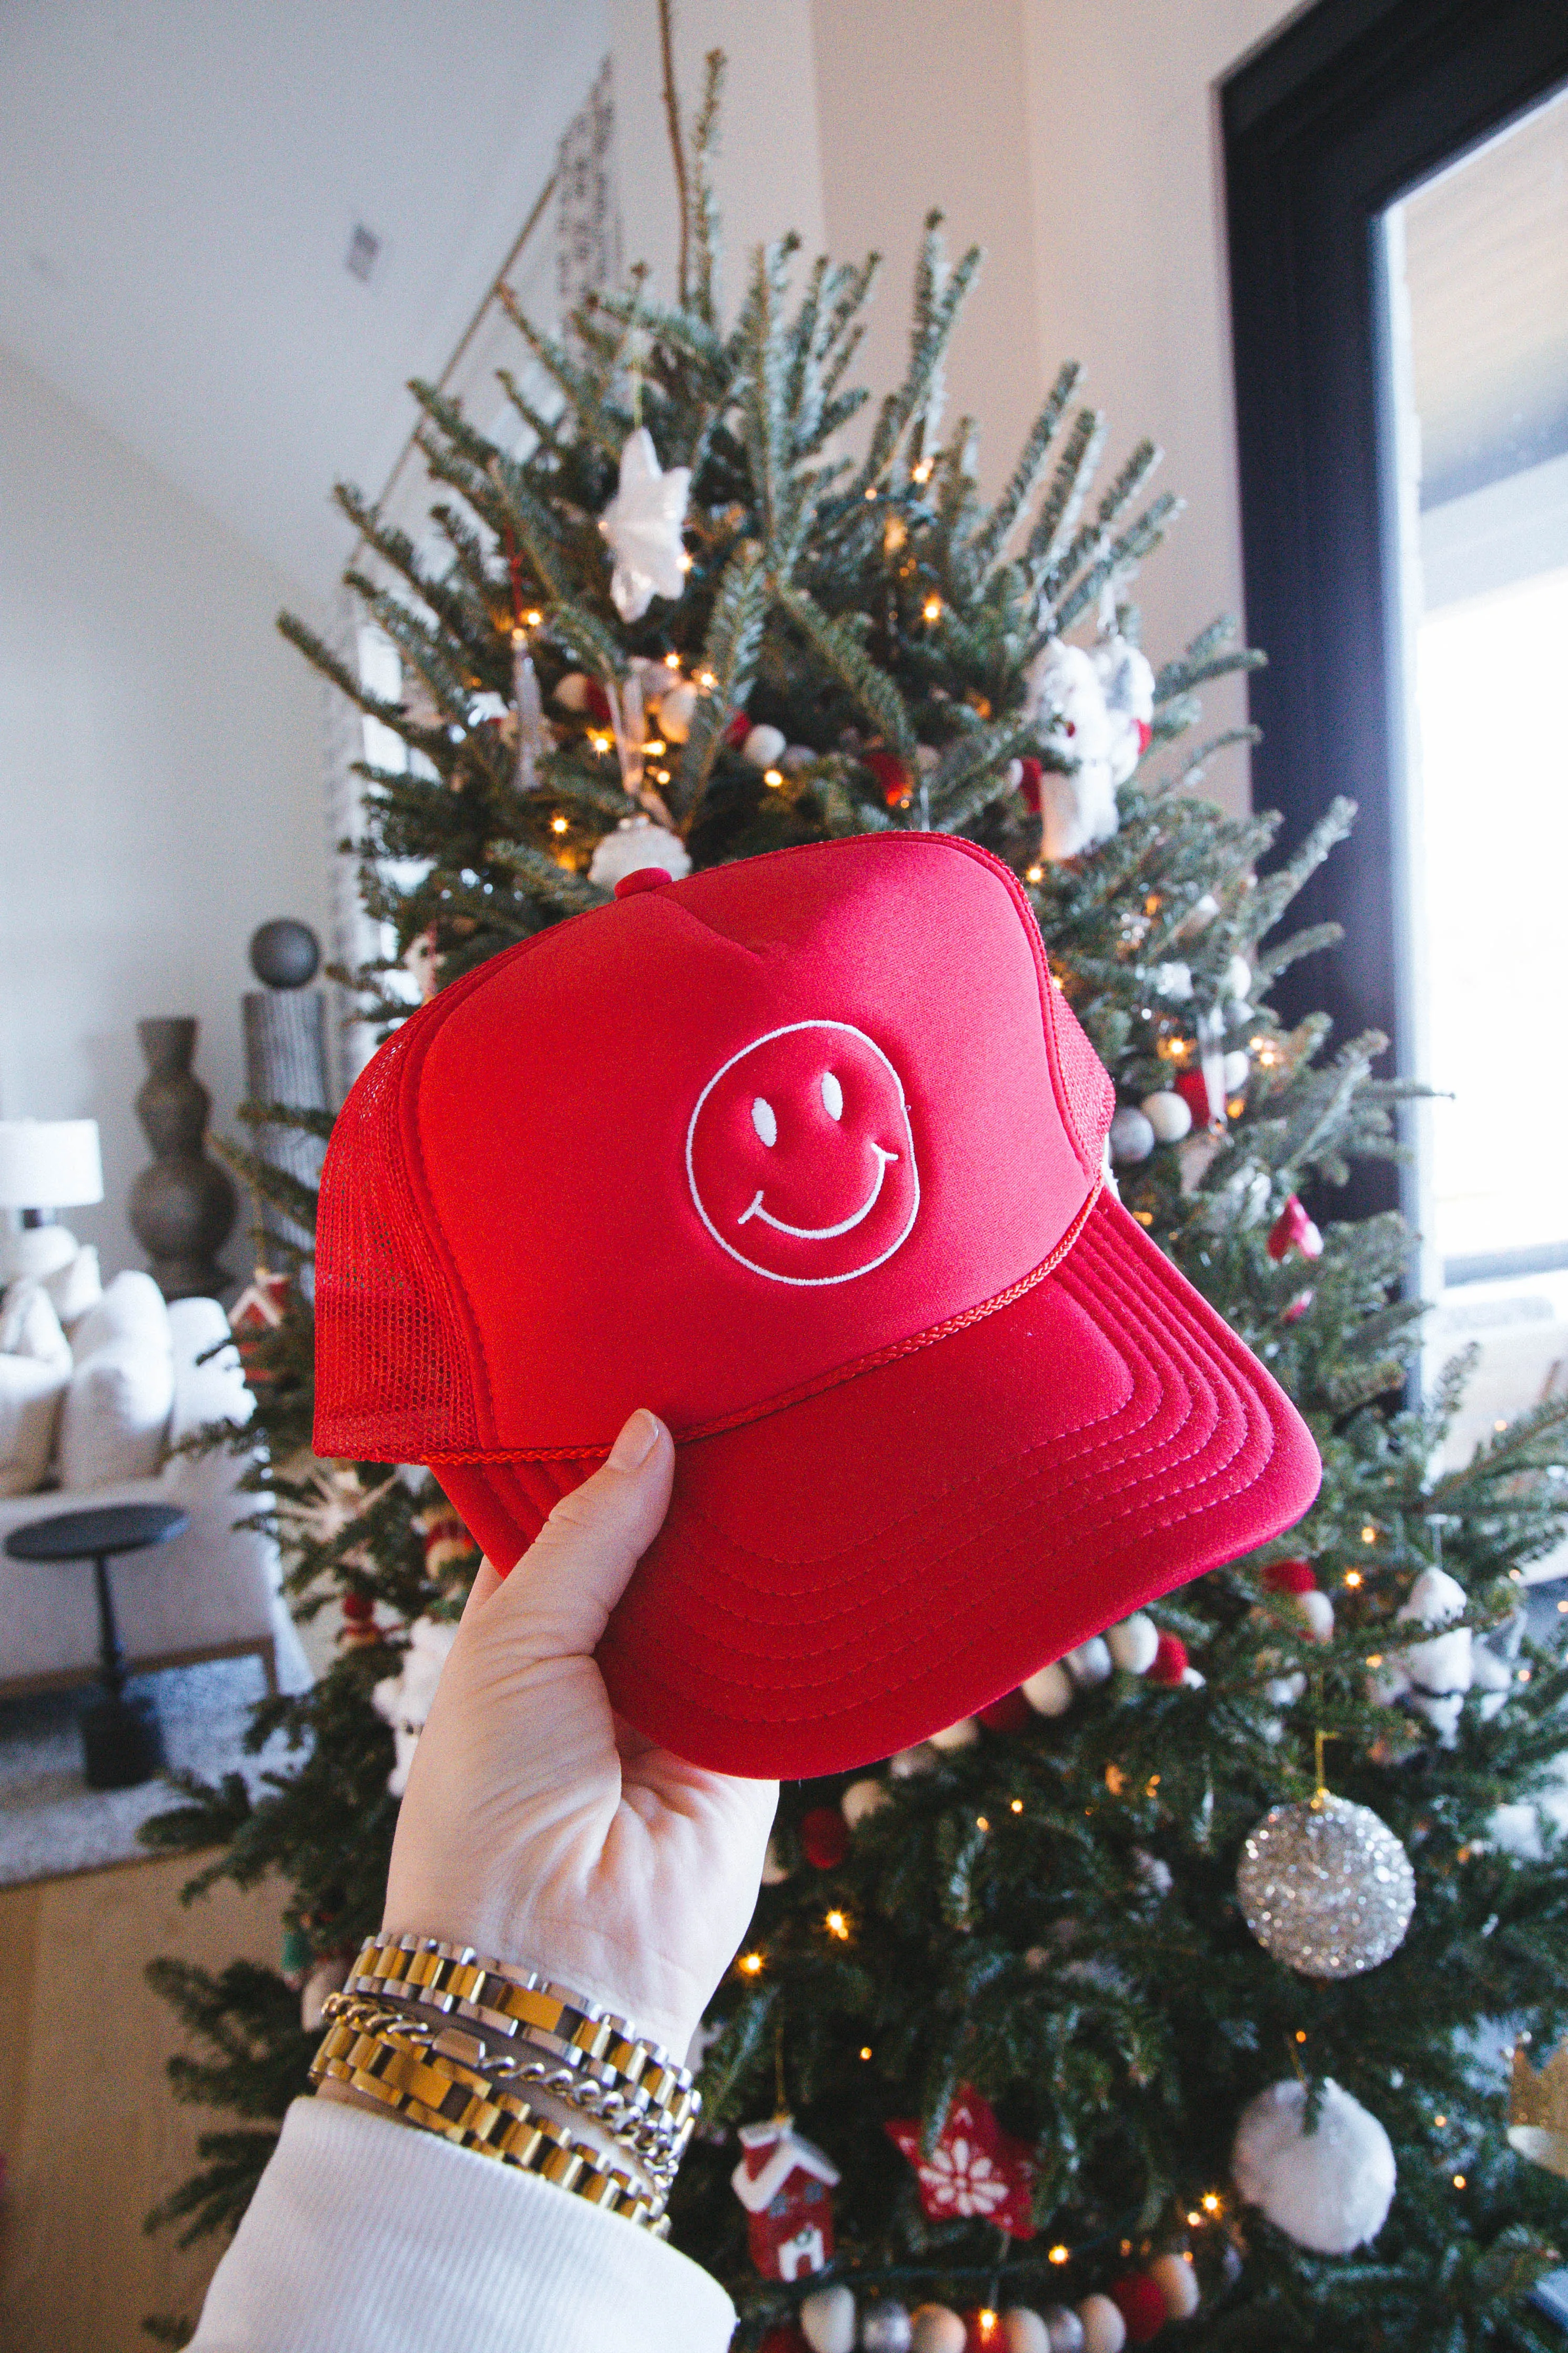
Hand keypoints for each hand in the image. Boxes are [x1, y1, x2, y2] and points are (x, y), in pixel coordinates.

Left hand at [382, 1409, 777, 2058]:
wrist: (550, 1963)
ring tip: (795, 1426)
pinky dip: (803, 1605)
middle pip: (662, 1544)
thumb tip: (647, 1430)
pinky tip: (831, 1520)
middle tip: (746, 1379)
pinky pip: (785, 1657)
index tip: (654, 1367)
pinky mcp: (753, 1743)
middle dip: (696, 1480)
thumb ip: (584, 1534)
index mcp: (526, 1625)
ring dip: (754, 1532)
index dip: (609, 1450)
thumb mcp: (510, 1642)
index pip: (574, 1513)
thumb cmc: (487, 1804)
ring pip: (729, 1590)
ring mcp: (683, 1699)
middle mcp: (607, 1655)